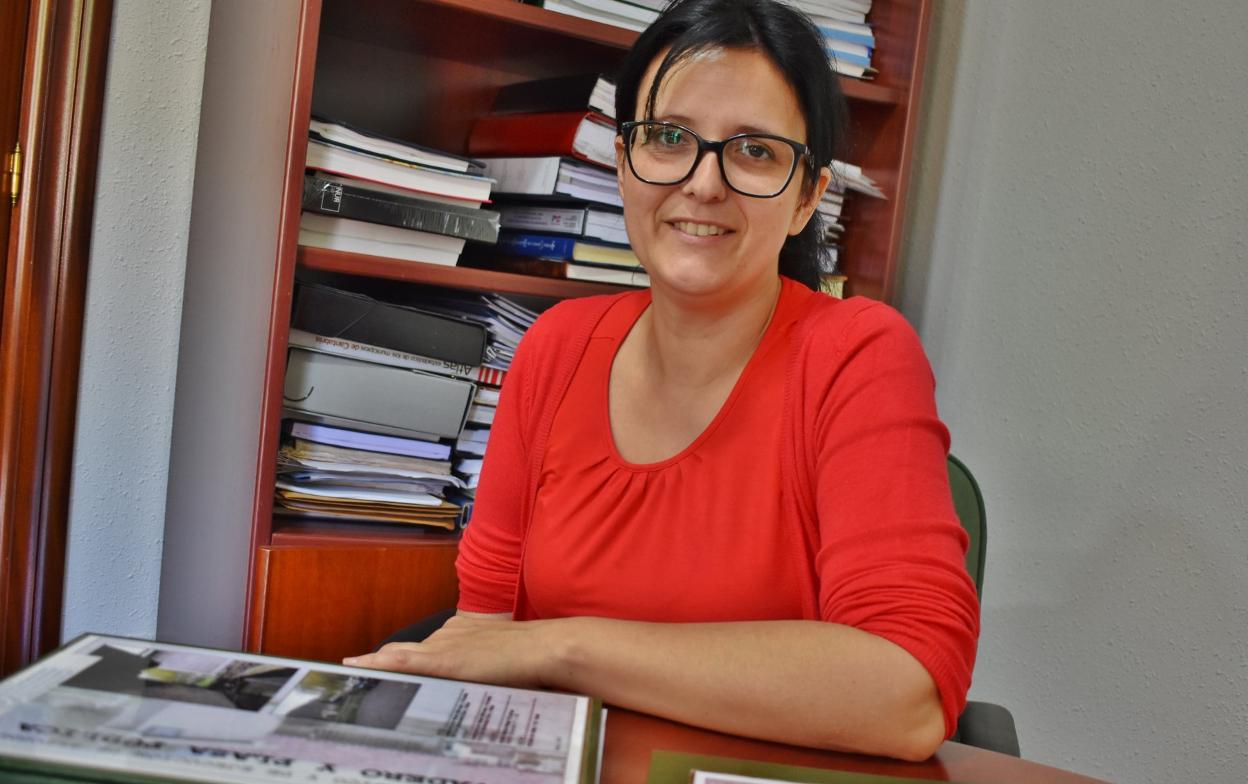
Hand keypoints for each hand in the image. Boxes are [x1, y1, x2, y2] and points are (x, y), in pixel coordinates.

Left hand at [342, 614, 561, 688]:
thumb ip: (485, 668)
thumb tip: (482, 683)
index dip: (399, 658)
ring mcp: (443, 646)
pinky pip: (401, 662)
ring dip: (373, 666)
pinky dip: (377, 664)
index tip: (380, 664)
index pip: (422, 648)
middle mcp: (447, 635)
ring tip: (347, 674)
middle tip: (353, 672)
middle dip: (379, 663)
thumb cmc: (532, 659)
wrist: (543, 648)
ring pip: (397, 656)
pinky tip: (355, 668)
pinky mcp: (443, 661)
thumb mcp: (502, 660)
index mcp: (460, 632)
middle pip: (404, 651)